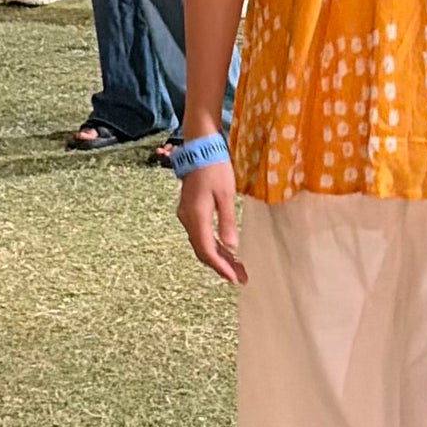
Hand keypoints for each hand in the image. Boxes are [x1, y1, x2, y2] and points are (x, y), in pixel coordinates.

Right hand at [179, 160, 244, 283]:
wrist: (200, 148)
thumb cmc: (216, 168)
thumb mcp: (226, 194)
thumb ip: (227, 222)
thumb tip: (232, 247)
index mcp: (197, 217)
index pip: (207, 251)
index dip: (220, 267)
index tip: (234, 278)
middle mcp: (188, 219)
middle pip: (203, 250)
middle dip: (221, 266)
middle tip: (240, 277)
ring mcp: (187, 215)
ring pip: (201, 243)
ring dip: (218, 257)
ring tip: (237, 267)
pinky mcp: (190, 210)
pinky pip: (200, 235)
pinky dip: (213, 245)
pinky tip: (226, 249)